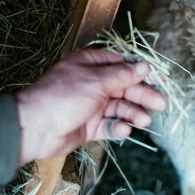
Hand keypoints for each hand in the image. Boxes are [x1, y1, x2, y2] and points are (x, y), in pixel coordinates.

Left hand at [13, 48, 165, 164]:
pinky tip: (124, 130)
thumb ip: (123, 75)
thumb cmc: (63, 96)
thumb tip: (144, 66)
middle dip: (142, 95)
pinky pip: (109, 125)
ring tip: (143, 121)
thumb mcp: (97, 80)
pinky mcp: (89, 126)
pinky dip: (118, 127)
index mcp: (91, 64)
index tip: (160, 79)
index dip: (142, 72)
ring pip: (119, 107)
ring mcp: (90, 105)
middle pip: (125, 87)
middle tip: (159, 104)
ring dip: (133, 113)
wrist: (34, 128)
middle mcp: (92, 83)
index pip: (122, 64)